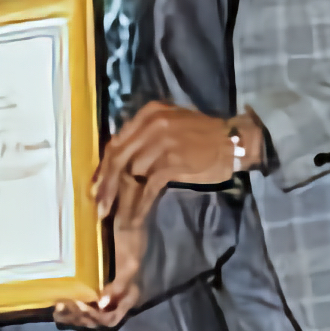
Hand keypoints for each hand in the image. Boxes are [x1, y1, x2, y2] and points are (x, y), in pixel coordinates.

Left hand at [53, 204, 150, 330]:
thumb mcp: (129, 265)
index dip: (93, 317)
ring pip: (87, 314)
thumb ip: (118, 287)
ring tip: (57, 307)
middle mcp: (116, 299)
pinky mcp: (95, 285)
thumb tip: (101, 304)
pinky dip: (71, 305)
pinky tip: (59, 301)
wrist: (127, 221)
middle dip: (78, 317)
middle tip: (61, 306)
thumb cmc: (131, 243)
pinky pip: (82, 302)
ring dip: (72, 314)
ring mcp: (105, 293)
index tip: (79, 305)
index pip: (109, 319)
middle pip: (95, 319)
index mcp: (128, 297)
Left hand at [97, 102, 250, 210]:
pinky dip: (139, 203)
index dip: (103, 166)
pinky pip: (148, 186)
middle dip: (106, 184)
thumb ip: (145, 136)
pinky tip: (134, 217)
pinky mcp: (172, 161)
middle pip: (119, 157)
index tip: (96, 186)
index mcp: (148, 113)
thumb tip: (121, 160)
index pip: (117, 141)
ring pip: (131, 174)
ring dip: (122, 198)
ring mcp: (162, 142)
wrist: (233, 143)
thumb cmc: (203, 136)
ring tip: (114, 216)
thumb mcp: (171, 125)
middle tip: (99, 207)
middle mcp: (152, 124)